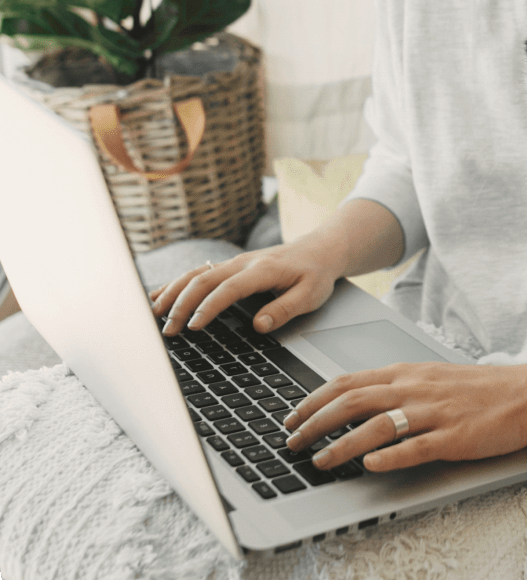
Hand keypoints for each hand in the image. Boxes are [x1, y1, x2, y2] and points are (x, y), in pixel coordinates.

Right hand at [149, 240, 338, 336]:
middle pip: (204, 280)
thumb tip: (259, 326)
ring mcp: (234, 262)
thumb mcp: (311, 295)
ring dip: (173, 292)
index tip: (193, 327)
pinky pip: (199, 272)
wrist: (320, 249)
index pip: (229, 288)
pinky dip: (177, 283)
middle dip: (182, 304)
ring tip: (154, 314)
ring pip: (196, 273)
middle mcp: (243, 263)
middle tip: (168, 330)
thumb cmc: (316, 273)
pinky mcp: (230, 266)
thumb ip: (285, 309)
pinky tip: (159, 295)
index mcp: (262, 270)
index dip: (209, 307)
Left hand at [281, 360, 526, 472]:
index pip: (348, 382)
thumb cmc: (477, 389)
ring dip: (342, 445)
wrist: (524, 393)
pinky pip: (415, 446)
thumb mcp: (430, 378)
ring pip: (377, 425)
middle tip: (291, 444)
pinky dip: (389, 456)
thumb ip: (395, 387)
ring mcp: (433, 413)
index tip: (291, 417)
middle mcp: (414, 389)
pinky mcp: (453, 437)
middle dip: (315, 424)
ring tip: (319, 462)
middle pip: (353, 402)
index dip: (314, 400)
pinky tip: (369, 466)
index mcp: (406, 374)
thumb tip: (355, 401)